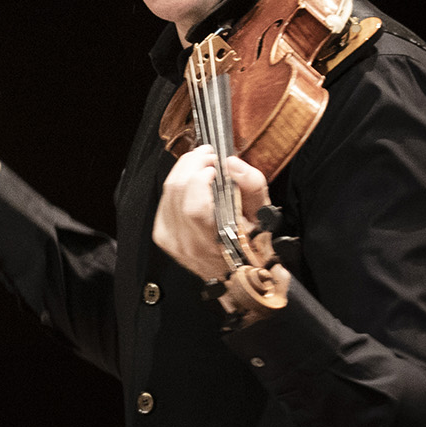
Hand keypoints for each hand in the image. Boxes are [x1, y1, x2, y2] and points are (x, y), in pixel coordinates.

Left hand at [154, 146, 269, 282]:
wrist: (237, 272)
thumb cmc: (252, 241)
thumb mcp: (263, 212)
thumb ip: (252, 184)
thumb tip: (231, 163)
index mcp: (216, 242)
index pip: (195, 208)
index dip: (200, 179)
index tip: (215, 165)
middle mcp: (189, 244)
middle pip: (177, 194)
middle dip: (190, 164)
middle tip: (206, 153)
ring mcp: (172, 242)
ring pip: (167, 195)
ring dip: (182, 171)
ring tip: (198, 161)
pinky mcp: (163, 237)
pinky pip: (162, 203)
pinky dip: (174, 185)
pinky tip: (187, 179)